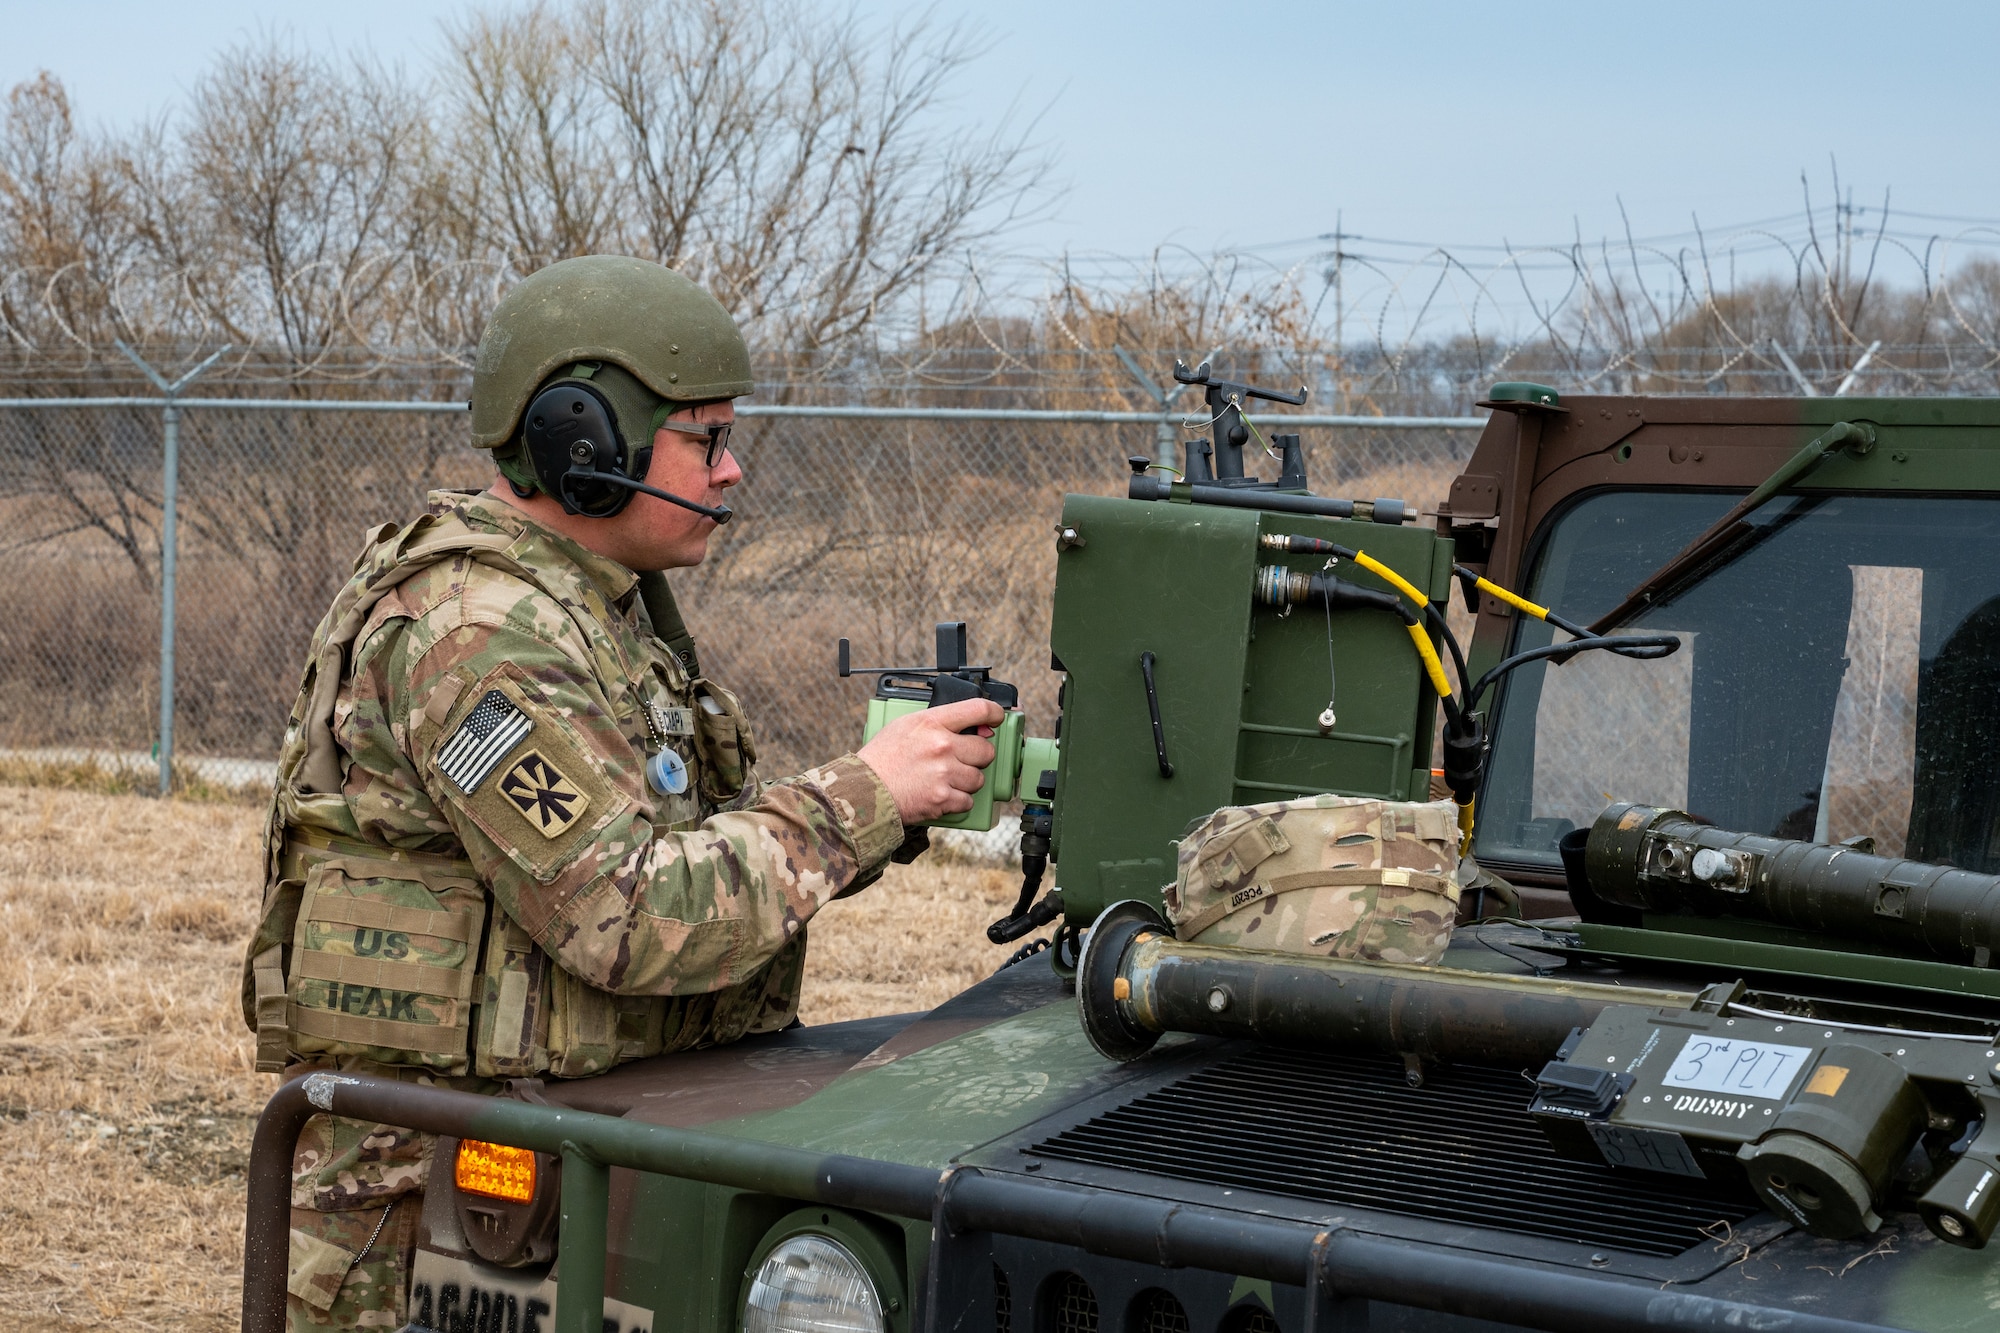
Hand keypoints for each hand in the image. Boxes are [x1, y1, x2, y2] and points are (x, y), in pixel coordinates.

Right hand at [856, 698, 1003, 824]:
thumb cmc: (882, 759)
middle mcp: (941, 746)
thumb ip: (940, 723)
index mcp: (932, 722)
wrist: (863, 791)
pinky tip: (941, 795)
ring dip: (966, 781)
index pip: (978, 709)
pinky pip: (967, 801)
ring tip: (945, 780)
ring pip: (978, 778)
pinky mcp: (942, 799)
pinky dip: (957, 801)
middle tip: (960, 761)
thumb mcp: (906, 726)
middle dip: (977, 757)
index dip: (994, 713)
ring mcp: (943, 773)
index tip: (996, 719)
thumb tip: (978, 729)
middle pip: (985, 750)